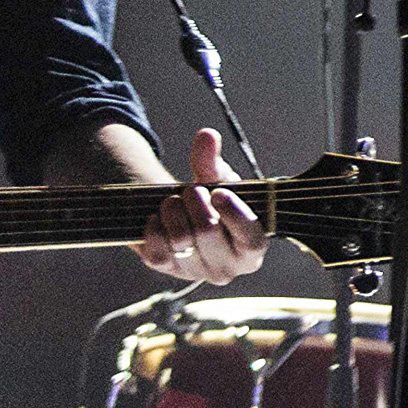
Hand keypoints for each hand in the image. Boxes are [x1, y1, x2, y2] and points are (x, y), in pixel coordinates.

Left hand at [132, 125, 267, 282]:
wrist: (187, 216)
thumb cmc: (214, 200)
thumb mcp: (219, 181)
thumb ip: (213, 161)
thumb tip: (206, 135)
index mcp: (252, 249)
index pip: (251, 240)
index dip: (235, 214)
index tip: (219, 192)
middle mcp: (228, 268)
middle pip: (208, 232)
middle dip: (196, 202)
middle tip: (192, 189)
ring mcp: (197, 272)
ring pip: (181, 239)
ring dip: (173, 211)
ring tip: (175, 199)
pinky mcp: (169, 270)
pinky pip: (158, 251)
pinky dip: (155, 227)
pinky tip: (159, 216)